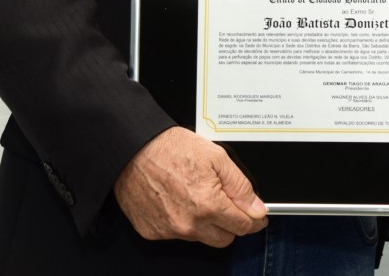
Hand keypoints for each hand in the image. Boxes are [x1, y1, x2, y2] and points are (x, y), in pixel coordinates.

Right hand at [113, 127, 267, 246]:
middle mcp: (189, 224)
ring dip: (205, 223)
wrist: (132, 149)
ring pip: (201, 237)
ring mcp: (169, 231)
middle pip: (224, 239)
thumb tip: (256, 207)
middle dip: (231, 224)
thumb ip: (240, 186)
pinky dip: (182, 221)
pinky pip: (176, 234)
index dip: (254, 219)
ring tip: (195, 194)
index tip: (256, 216)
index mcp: (208, 205)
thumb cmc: (169, 148)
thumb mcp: (216, 157)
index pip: (242, 226)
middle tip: (226, 203)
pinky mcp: (152, 232)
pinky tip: (177, 200)